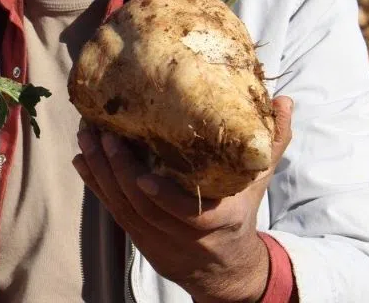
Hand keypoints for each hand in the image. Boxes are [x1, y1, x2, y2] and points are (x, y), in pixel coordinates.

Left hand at [72, 96, 293, 302]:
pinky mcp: (138, 237)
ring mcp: (156, 238)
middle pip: (143, 207)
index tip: (143, 179)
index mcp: (217, 220)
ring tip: (87, 137)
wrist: (225, 268)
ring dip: (101, 172)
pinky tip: (83, 159)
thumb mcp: (258, 180)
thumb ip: (273, 142)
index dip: (163, 199)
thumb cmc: (241, 212)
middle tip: (102, 134)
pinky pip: (113, 211)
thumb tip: (285, 101)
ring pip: (122, 208)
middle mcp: (183, 235)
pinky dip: (95, 185)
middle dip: (118, 170)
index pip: (186, 215)